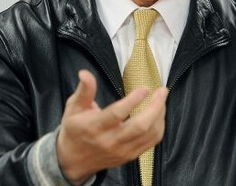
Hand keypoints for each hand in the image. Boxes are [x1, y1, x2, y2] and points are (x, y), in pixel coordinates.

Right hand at [56, 70, 167, 184]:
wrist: (73, 161)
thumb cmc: (75, 130)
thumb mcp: (73, 108)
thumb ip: (84, 90)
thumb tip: (85, 73)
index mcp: (95, 127)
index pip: (117, 114)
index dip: (133, 100)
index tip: (145, 87)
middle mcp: (110, 141)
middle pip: (140, 126)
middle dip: (155, 107)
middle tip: (162, 90)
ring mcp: (122, 151)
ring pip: (149, 134)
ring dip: (160, 114)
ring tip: (161, 99)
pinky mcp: (130, 156)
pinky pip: (151, 142)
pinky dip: (159, 126)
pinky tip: (158, 113)